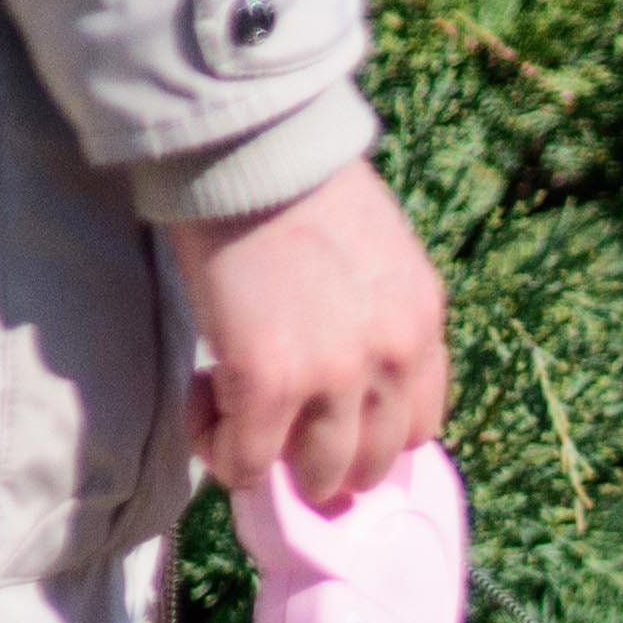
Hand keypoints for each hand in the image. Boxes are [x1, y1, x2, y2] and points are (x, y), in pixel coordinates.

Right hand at [166, 162, 450, 509]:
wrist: (246, 146)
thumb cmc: (295, 182)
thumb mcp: (375, 251)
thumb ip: (376, 312)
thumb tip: (344, 365)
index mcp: (421, 322)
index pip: (421, 424)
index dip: (369, 432)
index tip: (327, 416)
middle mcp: (392, 357)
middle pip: (373, 462)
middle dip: (324, 456)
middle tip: (275, 421)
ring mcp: (333, 377)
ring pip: (317, 477)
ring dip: (275, 459)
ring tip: (233, 411)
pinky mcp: (268, 385)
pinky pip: (247, 462)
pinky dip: (222, 450)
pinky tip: (201, 402)